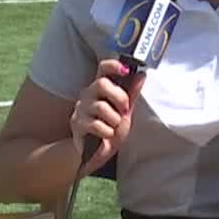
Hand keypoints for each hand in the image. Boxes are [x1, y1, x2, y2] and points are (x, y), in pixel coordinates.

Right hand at [69, 59, 144, 177]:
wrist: (97, 153)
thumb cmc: (110, 129)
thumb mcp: (126, 111)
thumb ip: (132, 93)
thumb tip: (141, 74)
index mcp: (100, 88)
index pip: (102, 68)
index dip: (113, 65)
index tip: (125, 70)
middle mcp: (87, 94)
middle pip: (101, 84)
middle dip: (119, 98)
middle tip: (124, 110)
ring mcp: (80, 109)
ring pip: (101, 106)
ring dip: (114, 120)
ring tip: (114, 127)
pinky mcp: (76, 124)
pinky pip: (96, 124)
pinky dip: (107, 132)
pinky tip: (107, 135)